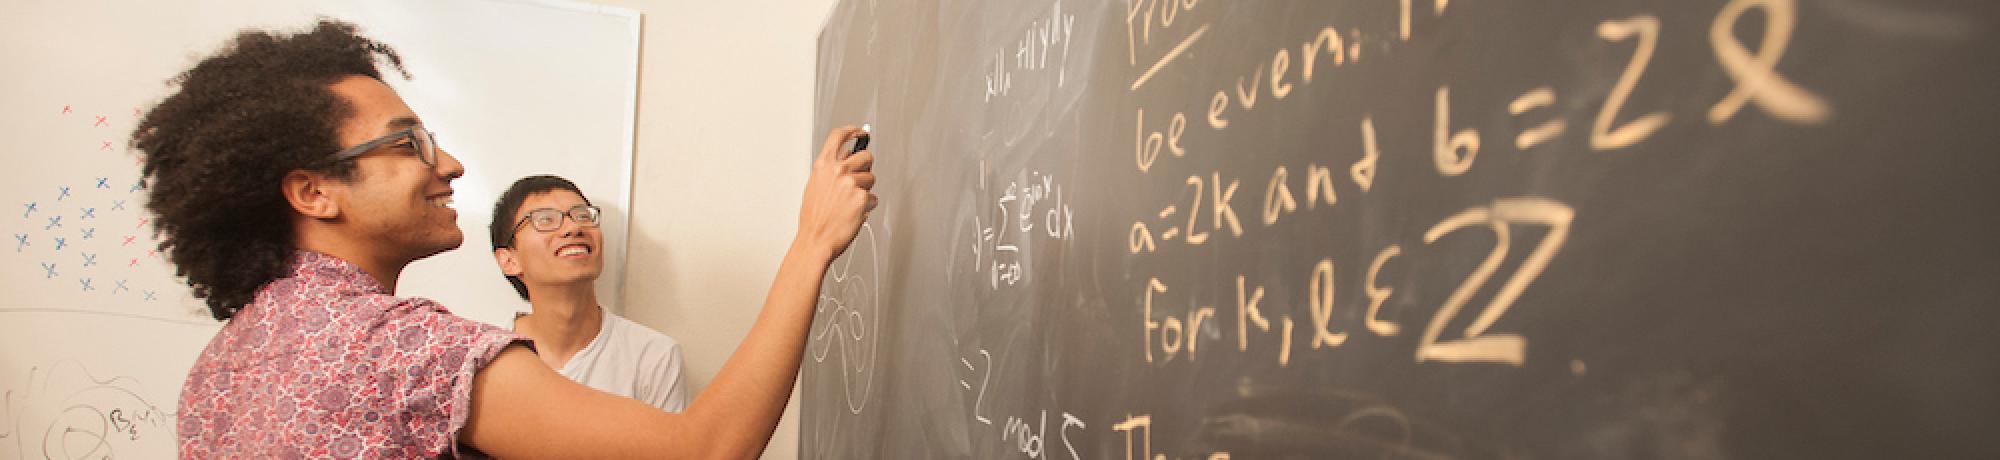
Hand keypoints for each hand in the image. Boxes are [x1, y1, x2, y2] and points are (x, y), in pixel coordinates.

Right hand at [796, 125, 876, 260]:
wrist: (815, 239)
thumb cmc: (814, 218)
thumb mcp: (815, 185)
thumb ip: (830, 170)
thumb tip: (847, 158)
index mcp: (823, 165)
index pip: (839, 136)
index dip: (853, 130)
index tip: (861, 131)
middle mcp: (838, 170)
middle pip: (866, 156)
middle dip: (866, 167)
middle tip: (860, 180)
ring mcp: (851, 183)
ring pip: (871, 179)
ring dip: (865, 190)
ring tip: (849, 204)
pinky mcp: (862, 198)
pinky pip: (873, 198)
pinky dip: (867, 206)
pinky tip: (853, 214)